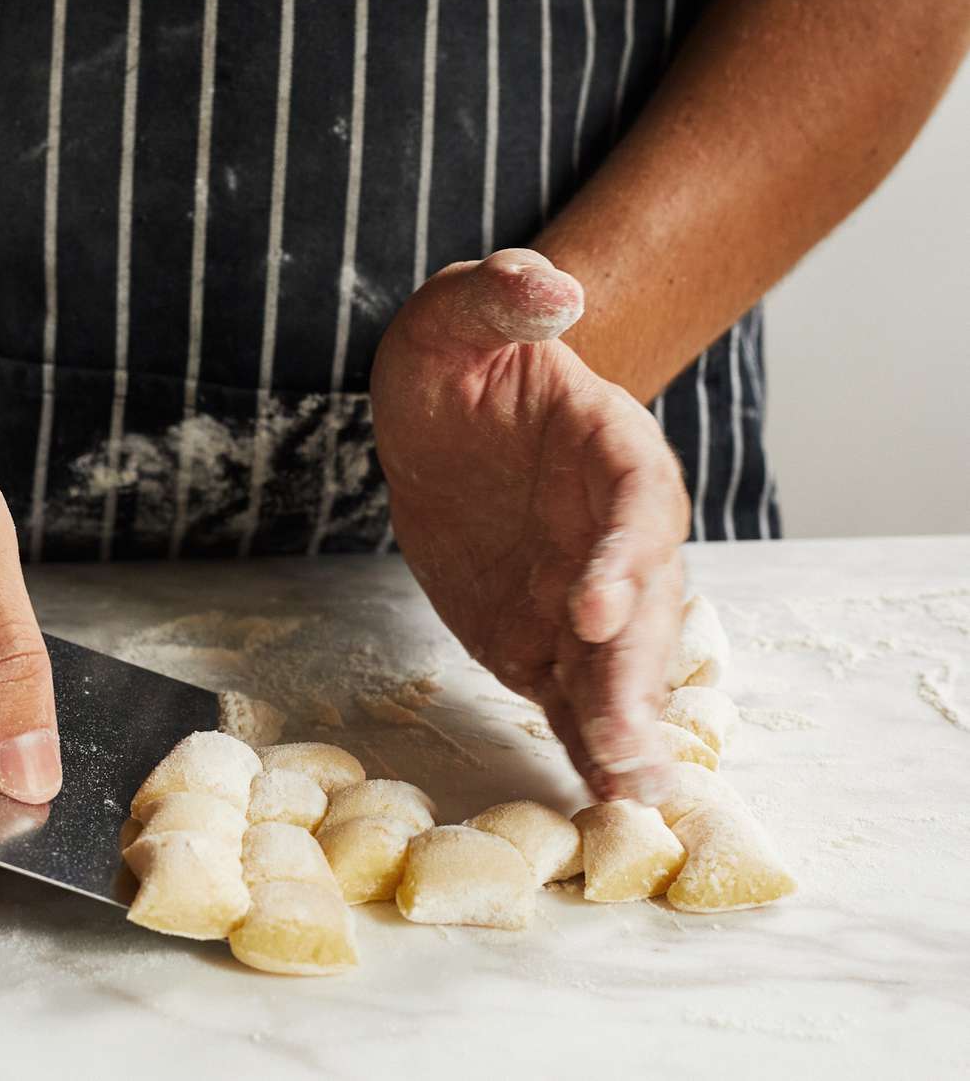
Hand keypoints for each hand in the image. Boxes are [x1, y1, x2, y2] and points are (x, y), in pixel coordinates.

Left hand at [371, 250, 689, 802]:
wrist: (443, 416)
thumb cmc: (459, 355)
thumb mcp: (457, 311)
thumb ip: (499, 294)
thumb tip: (552, 288)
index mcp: (611, 447)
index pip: (635, 503)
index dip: (622, 556)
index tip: (592, 608)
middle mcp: (614, 530)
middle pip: (644, 606)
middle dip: (634, 673)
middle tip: (621, 740)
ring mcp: (582, 591)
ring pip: (617, 665)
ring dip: (622, 726)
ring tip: (625, 795)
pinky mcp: (544, 638)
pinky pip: (571, 693)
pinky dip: (583, 742)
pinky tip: (595, 799)